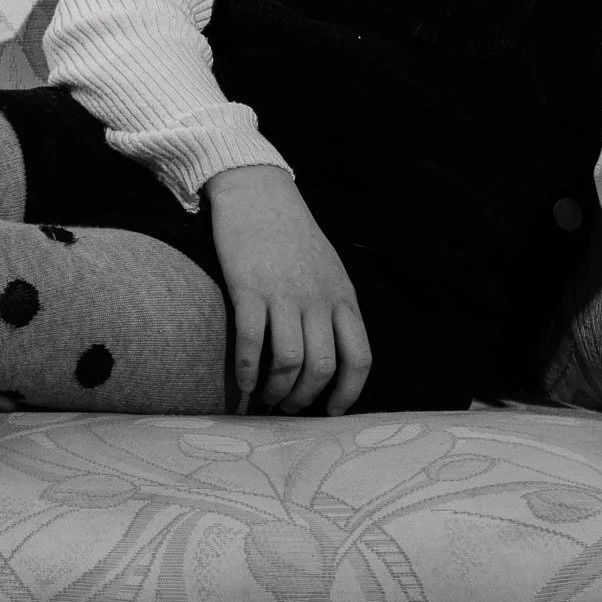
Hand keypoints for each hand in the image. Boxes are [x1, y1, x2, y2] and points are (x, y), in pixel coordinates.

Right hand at [204, 165, 370, 414]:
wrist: (257, 190)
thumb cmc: (290, 233)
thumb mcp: (328, 269)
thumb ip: (334, 307)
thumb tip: (333, 352)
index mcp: (343, 297)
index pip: (359, 358)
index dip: (347, 393)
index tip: (330, 411)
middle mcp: (318, 299)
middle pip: (321, 367)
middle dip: (305, 398)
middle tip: (287, 407)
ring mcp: (284, 294)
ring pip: (289, 361)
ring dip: (276, 390)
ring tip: (265, 398)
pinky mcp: (248, 287)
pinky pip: (252, 341)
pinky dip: (246, 370)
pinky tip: (242, 383)